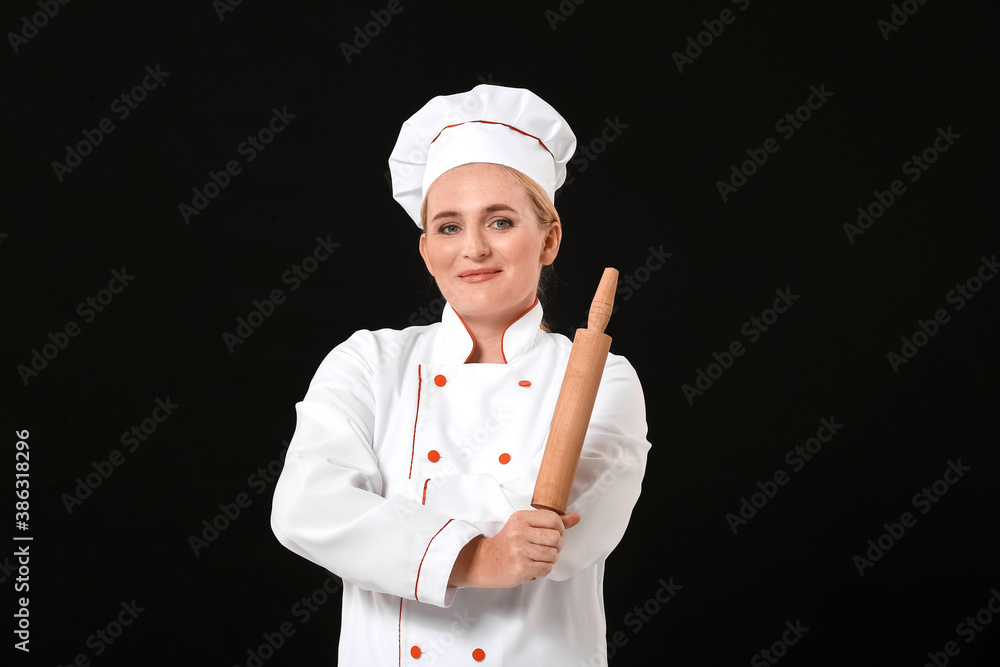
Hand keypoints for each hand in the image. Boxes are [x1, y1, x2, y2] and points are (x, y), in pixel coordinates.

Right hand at [449, 510, 580, 587]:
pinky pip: (546, 568)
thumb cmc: (507, 543)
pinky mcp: (520, 567)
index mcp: (521, 518)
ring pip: (553, 555)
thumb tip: (576, 518)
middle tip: (548, 548)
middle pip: (556, 538)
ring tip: (539, 557)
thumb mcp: (525, 526)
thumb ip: (552, 522)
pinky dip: (544, 569)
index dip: (560, 529)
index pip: (554, 519)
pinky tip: (534, 565)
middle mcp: (519, 532)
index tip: (554, 534)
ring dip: (550, 559)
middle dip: (557, 546)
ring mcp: (519, 550)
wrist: (484, 561)